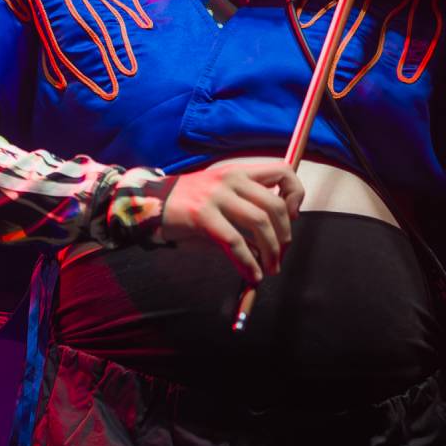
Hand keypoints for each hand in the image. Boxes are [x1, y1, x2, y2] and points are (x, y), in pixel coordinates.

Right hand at [161, 159, 303, 283]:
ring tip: (270, 269)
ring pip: (259, 222)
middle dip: (284, 235)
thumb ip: (248, 212)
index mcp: (239, 171)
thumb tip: (273, 243)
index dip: (295, 194)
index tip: (292, 216)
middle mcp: (231, 178)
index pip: (283, 171)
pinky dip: (248, 262)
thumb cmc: (191, 205)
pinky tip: (252, 275)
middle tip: (281, 254)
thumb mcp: (223, 199)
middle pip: (275, 204)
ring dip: (271, 251)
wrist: (150, 203)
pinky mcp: (202, 215)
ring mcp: (216, 195)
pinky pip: (235, 242)